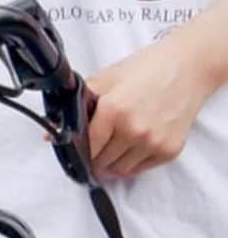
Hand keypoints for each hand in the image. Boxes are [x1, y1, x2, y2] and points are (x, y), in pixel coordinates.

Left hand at [87, 25, 218, 177]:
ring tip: (113, 145)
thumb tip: (50, 131)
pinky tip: (131, 146)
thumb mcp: (105, 79)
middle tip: (96, 146)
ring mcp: (152, 142)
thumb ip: (77, 104)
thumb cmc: (146, 70)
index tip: (77, 150)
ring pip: (119, 170)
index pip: (86, 147)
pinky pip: (140, 169)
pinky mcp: (169, 150)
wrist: (187, 67)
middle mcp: (133, 130)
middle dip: (94, 157)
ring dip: (111, 163)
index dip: (79, 149)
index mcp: (113, 110)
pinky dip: (131, 163)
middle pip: (100, 162)